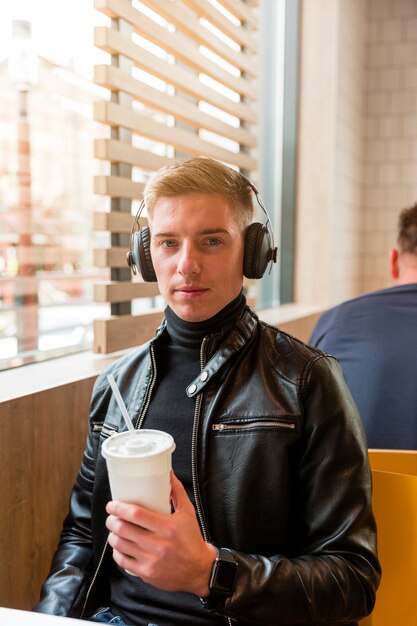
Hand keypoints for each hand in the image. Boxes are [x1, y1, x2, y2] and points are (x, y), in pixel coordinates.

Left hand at [105, 471, 217, 594]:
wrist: (199, 569)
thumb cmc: (192, 539)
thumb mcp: (187, 512)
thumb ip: (177, 491)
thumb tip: (168, 473)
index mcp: (167, 527)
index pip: (136, 514)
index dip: (119, 508)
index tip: (112, 505)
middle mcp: (158, 544)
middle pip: (124, 529)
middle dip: (112, 521)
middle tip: (111, 517)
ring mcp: (151, 560)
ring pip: (120, 545)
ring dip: (112, 536)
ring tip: (114, 530)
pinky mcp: (147, 573)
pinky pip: (123, 562)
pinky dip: (117, 553)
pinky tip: (119, 547)